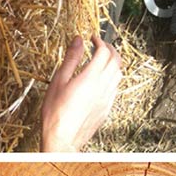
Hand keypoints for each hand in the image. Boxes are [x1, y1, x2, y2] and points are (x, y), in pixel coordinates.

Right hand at [41, 34, 121, 151]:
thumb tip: (78, 41)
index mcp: (91, 77)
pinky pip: (116, 86)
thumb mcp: (58, 81)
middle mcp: (103, 85)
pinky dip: (112, 76)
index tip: (93, 38)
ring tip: (104, 59)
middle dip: (110, 49)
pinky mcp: (108, 106)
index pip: (103, 52)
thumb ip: (71, 59)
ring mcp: (108, 96)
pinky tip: (103, 78)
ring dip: (114, 62)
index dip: (100, 42)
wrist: (63, 137)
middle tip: (101, 45)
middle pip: (116, 60)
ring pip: (119, 73)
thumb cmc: (56, 112)